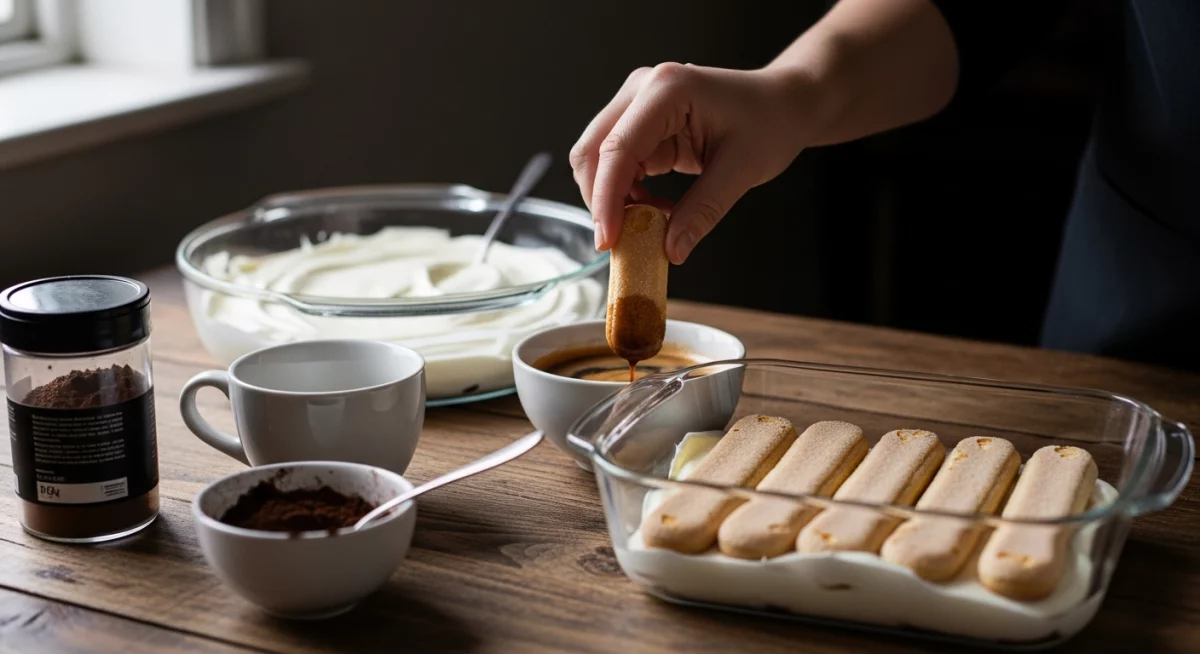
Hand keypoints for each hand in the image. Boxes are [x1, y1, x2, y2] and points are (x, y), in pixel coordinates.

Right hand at [569, 62, 813, 263]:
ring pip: (597, 159)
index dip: (606, 198)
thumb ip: (702, 211)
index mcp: (667, 90)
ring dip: (612, 198)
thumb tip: (670, 250)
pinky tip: (654, 208)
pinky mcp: (640, 123)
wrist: (783, 105)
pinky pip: (616, 164)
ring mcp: (638, 104)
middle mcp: (643, 90)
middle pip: (593, 151)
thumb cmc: (770, 123)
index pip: (617, 149)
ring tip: (651, 222)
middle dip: (601, 201)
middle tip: (622, 242)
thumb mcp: (742, 171)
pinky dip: (626, 193)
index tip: (609, 240)